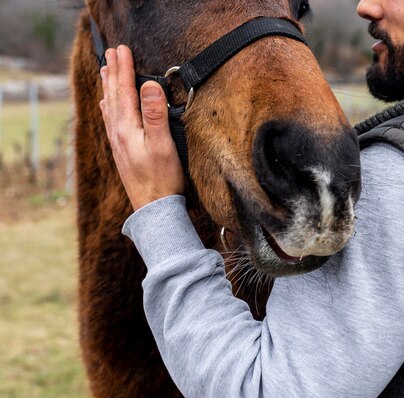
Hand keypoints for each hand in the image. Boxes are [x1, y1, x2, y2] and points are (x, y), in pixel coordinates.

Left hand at [99, 45, 183, 210]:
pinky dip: (107, 106)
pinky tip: (106, 106)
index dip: (124, 68)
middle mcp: (118, 132)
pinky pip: (110, 121)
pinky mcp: (121, 151)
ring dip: (107, 87)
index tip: (123, 48)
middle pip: (113, 95)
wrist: (153, 208)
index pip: (124, 90)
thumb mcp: (163, 144)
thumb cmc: (162, 178)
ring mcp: (118, 143)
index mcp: (127, 127)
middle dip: (113, 72)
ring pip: (109, 107)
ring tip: (104, 70)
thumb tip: (149, 85)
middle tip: (111, 52)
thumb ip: (155, 114)